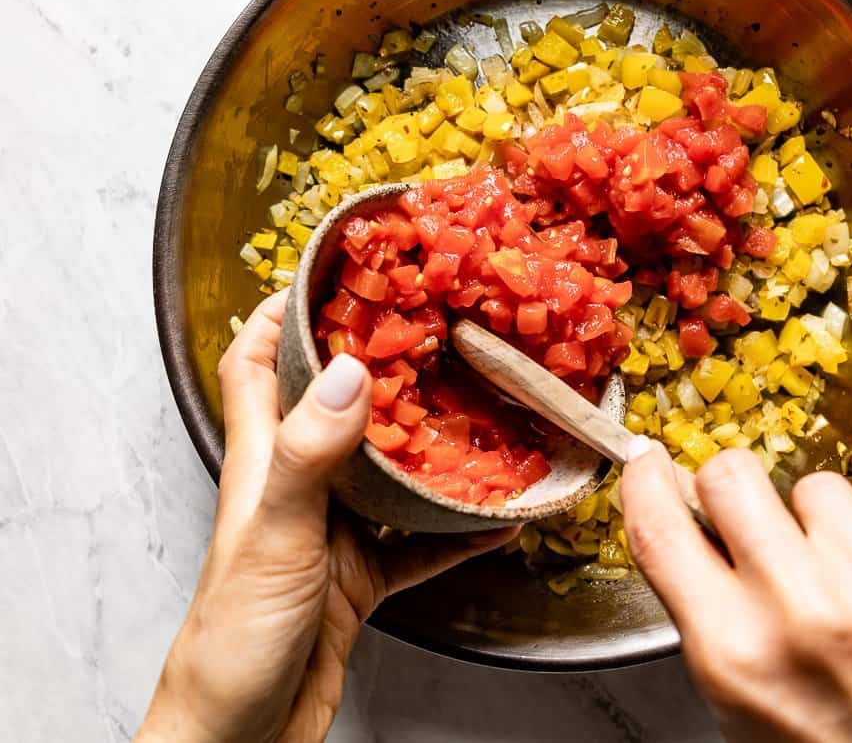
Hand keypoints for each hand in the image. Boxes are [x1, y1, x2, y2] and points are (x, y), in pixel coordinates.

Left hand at [137, 291, 516, 742]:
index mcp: (264, 459)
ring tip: (487, 413)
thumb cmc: (234, 638)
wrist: (240, 735)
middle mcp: (299, 484)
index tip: (335, 270)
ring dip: (435, 442)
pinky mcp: (361, 578)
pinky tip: (502, 515)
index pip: (256, 360)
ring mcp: (333, 531)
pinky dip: (461, 525)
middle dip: (382, 361)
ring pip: (390, 468)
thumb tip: (346, 370)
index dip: (283, 309)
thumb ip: (310, 454)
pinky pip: (422, 540)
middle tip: (438, 332)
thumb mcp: (276, 535)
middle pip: (337, 403)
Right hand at [620, 440, 851, 742]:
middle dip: (733, 490)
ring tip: (845, 585)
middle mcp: (805, 612)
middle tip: (751, 518)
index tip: (652, 465)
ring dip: (822, 527)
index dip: (647, 483)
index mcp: (736, 654)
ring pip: (821, 488)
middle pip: (733, 476)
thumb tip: (698, 534)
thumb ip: (715, 620)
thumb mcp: (744, 710)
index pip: (661, 528)